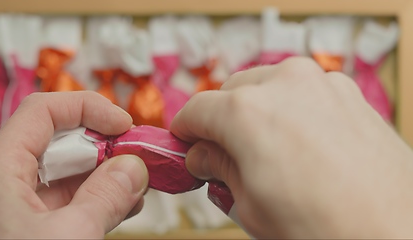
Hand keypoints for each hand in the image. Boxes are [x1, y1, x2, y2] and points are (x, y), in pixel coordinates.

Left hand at [0, 91, 147, 238]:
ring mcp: (19, 205)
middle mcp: (6, 180)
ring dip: (106, 173)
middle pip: (60, 140)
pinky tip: (126, 204)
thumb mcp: (69, 238)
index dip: (87, 108)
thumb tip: (134, 167)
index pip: (44, 111)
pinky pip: (70, 200)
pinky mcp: (33, 228)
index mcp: (1, 169)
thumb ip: (106, 197)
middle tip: (140, 155)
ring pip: (68, 172)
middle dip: (104, 144)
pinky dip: (98, 197)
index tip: (123, 124)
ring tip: (140, 181)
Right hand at [171, 57, 412, 237]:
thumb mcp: (250, 206)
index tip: (186, 145)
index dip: (184, 132)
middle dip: (221, 122)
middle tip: (225, 156)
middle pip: (230, 93)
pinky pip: (302, 93)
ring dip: (256, 113)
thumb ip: (218, 169)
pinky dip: (290, 111)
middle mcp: (284, 84)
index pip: (196, 111)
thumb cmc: (326, 228)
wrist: (397, 232)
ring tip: (266, 153)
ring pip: (267, 87)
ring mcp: (320, 83)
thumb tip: (202, 155)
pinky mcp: (347, 92)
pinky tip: (299, 145)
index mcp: (247, 112)